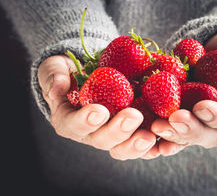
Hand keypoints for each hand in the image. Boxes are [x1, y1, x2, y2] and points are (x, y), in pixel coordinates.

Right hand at [37, 55, 157, 159]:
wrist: (89, 73)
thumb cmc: (68, 72)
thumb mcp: (55, 69)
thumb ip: (53, 76)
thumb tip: (58, 86)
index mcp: (68, 121)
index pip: (73, 125)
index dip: (85, 121)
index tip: (99, 111)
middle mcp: (90, 133)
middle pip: (103, 140)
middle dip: (118, 131)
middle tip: (133, 116)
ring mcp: (112, 135)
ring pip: (123, 147)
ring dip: (137, 143)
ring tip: (151, 135)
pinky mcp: (130, 132)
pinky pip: (141, 142)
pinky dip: (152, 144)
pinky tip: (164, 140)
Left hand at [149, 30, 216, 156]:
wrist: (206, 55)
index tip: (201, 107)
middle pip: (207, 134)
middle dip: (190, 129)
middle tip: (173, 120)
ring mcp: (197, 123)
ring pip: (186, 137)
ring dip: (171, 135)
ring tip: (154, 128)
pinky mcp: (178, 121)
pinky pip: (169, 133)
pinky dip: (158, 138)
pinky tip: (146, 138)